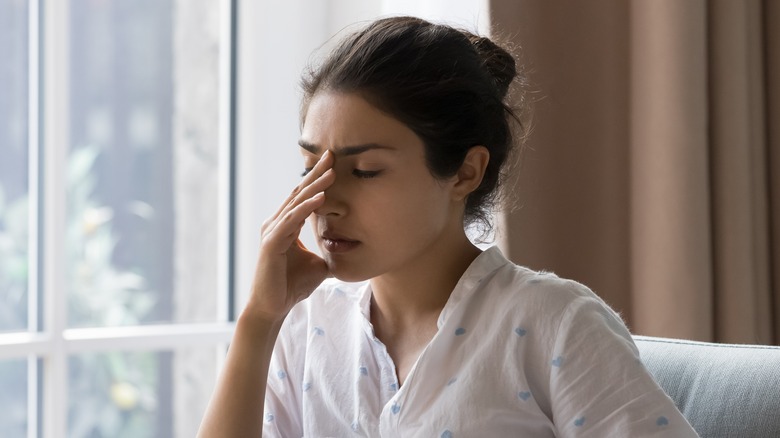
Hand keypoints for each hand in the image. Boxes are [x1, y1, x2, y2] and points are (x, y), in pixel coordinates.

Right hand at [246, 150, 334, 322]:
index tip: (334, 163)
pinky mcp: (271, 244)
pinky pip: (292, 221)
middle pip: (299, 193)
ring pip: (296, 203)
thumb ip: (329, 253)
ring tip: (332, 172)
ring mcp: (272, 232)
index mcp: (285, 225)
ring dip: (315, 187)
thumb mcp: (319, 265)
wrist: (273, 307)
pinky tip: (320, 198)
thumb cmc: (292, 286)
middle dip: (316, 173)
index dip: (317, 179)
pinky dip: (306, 208)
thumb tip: (351, 252)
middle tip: (332, 154)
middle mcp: (276, 224)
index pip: (303, 197)